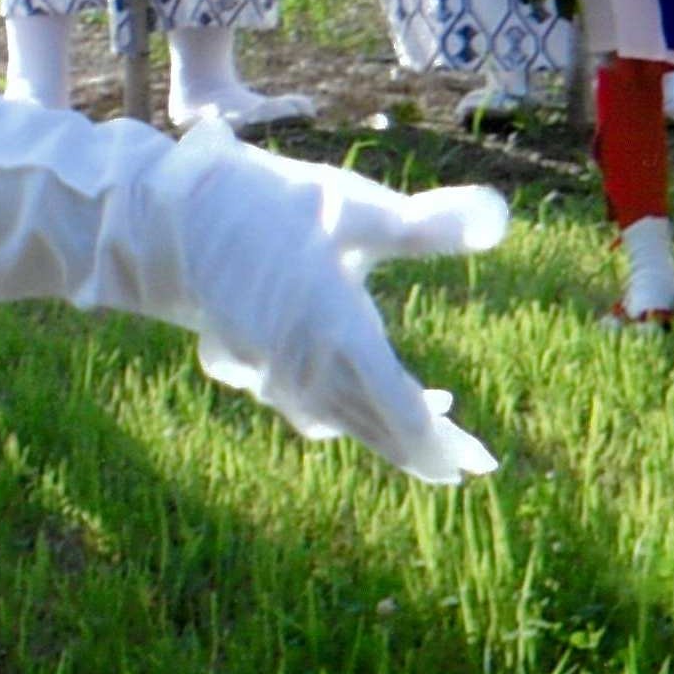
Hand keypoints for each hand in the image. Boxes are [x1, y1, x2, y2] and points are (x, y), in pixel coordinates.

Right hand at [181, 149, 503, 481]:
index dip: (444, 444)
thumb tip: (500, 217)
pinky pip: (304, 405)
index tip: (480, 467)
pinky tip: (348, 390)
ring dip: (383, 427)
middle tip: (467, 466)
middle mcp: (309, 373)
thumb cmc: (274, 206)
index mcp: (344, 339)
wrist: (173, 217)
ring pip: (341, 421)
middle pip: (377, 431)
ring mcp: (273, 376)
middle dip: (426, 450)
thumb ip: (426, 225)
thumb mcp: (357, 208)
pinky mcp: (248, 368)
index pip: (404, 414)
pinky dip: (340, 407)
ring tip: (426, 417)